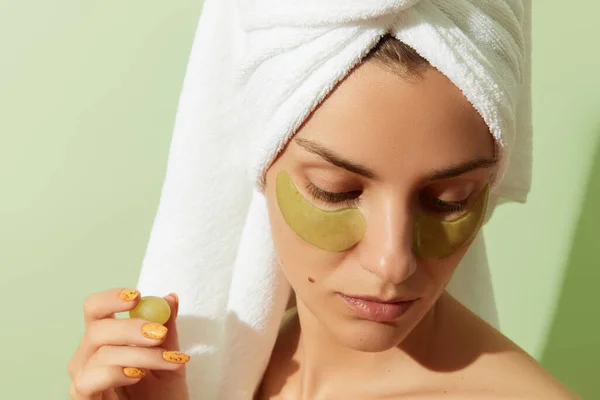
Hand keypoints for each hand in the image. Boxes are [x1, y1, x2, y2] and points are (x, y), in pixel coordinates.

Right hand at [68, 288, 189, 399]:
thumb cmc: (163, 394)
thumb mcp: (171, 357)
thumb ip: (168, 328)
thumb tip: (169, 298)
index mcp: (105, 339)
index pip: (95, 309)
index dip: (111, 298)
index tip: (137, 296)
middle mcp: (88, 357)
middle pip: (96, 329)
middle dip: (131, 328)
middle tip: (160, 334)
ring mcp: (83, 379)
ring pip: (101, 354)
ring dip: (139, 355)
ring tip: (168, 362)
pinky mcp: (83, 399)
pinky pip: (88, 381)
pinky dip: (115, 373)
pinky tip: (137, 375)